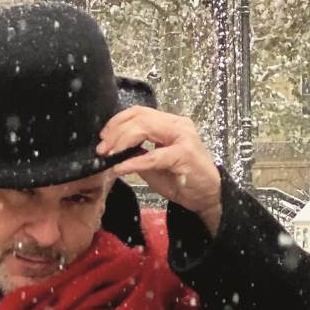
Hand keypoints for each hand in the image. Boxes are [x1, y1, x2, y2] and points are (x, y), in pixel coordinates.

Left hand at [96, 107, 222, 233]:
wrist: (207, 196)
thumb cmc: (183, 179)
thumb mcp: (153, 163)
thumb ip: (137, 152)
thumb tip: (113, 149)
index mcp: (170, 124)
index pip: (139, 112)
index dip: (117, 121)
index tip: (103, 137)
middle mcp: (178, 125)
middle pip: (139, 116)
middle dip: (116, 131)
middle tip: (102, 148)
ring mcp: (183, 137)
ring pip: (145, 128)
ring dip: (122, 142)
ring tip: (110, 155)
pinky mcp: (184, 154)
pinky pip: (153, 156)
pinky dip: (134, 162)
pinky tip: (122, 168)